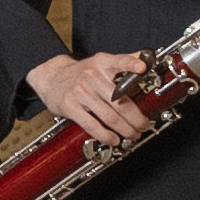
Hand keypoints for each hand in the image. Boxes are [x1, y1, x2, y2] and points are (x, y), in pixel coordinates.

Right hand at [31, 50, 155, 147]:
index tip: (142, 67)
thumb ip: (124, 63)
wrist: (51, 78)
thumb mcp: (100, 63)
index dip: (130, 63)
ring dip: (125, 129)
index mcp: (102, 63)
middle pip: (119, 100)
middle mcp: (91, 75)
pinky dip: (106, 135)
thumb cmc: (81, 74)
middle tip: (144, 125)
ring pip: (109, 116)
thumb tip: (148, 60)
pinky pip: (92, 124)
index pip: (118, 61)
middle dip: (136, 117)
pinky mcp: (70, 106)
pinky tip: (114, 139)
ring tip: (133, 134)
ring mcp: (80, 91)